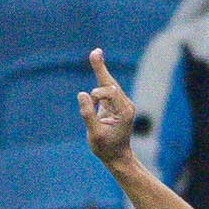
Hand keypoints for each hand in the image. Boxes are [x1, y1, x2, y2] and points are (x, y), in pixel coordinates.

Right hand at [77, 47, 138, 165]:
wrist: (117, 157)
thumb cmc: (106, 148)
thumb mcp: (94, 134)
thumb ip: (88, 114)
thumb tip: (82, 94)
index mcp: (124, 111)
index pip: (110, 92)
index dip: (98, 95)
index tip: (90, 103)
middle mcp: (126, 104)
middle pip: (111, 83)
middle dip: (101, 69)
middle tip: (95, 51)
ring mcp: (122, 104)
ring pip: (108, 84)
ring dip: (100, 71)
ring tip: (95, 53)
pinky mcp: (116, 105)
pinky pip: (106, 89)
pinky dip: (99, 80)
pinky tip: (97, 62)